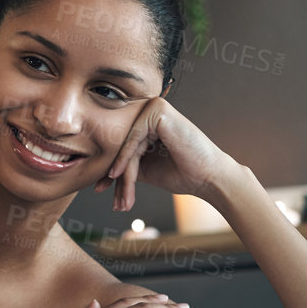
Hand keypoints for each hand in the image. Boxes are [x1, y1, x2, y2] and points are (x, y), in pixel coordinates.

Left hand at [93, 97, 236, 212]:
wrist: (210, 179)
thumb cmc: (183, 173)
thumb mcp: (144, 167)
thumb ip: (124, 161)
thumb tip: (96, 165)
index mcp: (148, 121)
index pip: (121, 145)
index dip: (111, 169)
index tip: (100, 189)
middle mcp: (149, 109)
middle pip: (122, 145)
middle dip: (115, 175)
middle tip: (108, 198)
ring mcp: (154, 107)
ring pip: (126, 145)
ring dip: (122, 175)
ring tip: (121, 200)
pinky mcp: (158, 110)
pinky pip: (133, 139)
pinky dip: (124, 159)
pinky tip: (116, 175)